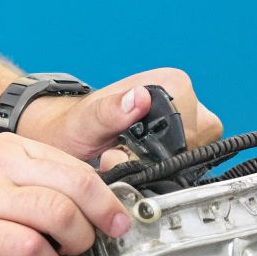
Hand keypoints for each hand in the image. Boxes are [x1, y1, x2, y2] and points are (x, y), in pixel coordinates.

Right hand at [0, 133, 130, 255]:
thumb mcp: (2, 183)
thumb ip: (43, 186)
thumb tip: (100, 201)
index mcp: (11, 149)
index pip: (78, 166)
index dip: (108, 197)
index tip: (120, 219)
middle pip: (75, 184)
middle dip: (101, 217)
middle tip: (105, 238)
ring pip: (56, 211)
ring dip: (76, 240)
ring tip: (68, 253)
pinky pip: (26, 244)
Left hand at [17, 67, 222, 170]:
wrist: (63, 137)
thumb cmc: (73, 126)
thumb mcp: (85, 121)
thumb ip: (109, 111)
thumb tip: (139, 97)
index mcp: (171, 83)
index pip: (191, 130)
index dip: (163, 152)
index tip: (131, 154)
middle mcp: (184, 99)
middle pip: (193, 148)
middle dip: (158, 162)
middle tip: (121, 158)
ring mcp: (184, 121)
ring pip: (189, 160)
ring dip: (156, 168)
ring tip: (123, 160)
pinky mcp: (178, 140)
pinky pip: (181, 166)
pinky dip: (157, 172)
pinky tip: (132, 164)